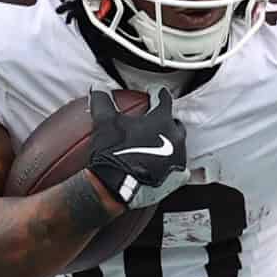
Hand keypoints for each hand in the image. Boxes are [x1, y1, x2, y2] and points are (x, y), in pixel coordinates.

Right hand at [85, 88, 186, 210]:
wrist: (117, 188)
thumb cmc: (113, 153)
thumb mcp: (104, 123)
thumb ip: (103, 102)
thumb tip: (98, 88)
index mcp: (161, 120)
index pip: (164, 98)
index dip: (156, 94)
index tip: (152, 93)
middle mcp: (175, 137)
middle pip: (174, 123)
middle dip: (165, 121)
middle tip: (152, 123)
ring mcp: (178, 158)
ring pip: (177, 145)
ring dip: (168, 143)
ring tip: (154, 146)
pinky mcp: (178, 177)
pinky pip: (178, 168)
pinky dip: (170, 166)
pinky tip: (159, 167)